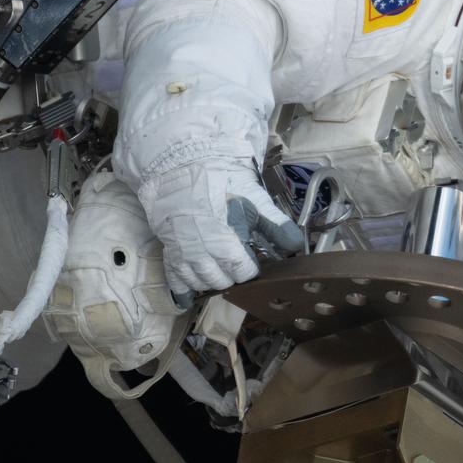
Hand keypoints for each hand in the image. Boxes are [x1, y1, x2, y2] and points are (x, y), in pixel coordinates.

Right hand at [142, 160, 303, 293]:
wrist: (183, 166)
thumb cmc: (222, 182)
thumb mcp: (255, 200)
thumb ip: (276, 225)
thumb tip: (295, 247)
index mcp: (226, 242)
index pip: (244, 272)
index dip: (252, 267)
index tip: (254, 258)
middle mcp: (202, 254)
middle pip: (223, 281)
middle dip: (234, 274)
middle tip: (238, 261)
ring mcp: (182, 255)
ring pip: (201, 283)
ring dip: (213, 281)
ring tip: (221, 269)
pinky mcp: (168, 251)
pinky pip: (175, 281)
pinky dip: (185, 290)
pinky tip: (191, 296)